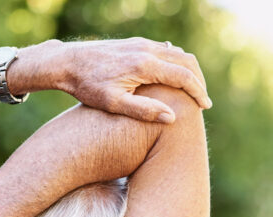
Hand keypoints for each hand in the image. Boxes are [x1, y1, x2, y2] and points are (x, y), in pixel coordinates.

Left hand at [55, 37, 210, 122]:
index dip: (198, 92)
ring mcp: (140, 44)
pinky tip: (173, 77)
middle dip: (198, 81)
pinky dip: (175, 64)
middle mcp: (146, 49)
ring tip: (191, 92)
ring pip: (176, 54)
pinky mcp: (134, 43)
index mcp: (144, 65)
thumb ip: (143, 110)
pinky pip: (164, 50)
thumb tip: (172, 117)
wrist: (67, 62)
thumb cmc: (87, 87)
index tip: (205, 107)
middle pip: (186, 61)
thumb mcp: (114, 104)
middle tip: (203, 101)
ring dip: (188, 72)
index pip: (183, 77)